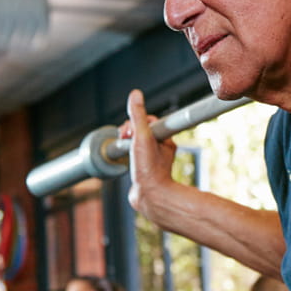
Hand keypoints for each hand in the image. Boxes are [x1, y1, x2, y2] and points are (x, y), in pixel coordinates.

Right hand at [121, 89, 179, 215]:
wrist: (148, 197)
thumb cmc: (148, 168)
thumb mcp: (141, 136)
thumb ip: (137, 115)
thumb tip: (135, 94)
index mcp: (165, 140)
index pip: (149, 121)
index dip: (136, 122)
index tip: (130, 130)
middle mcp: (161, 148)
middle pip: (141, 131)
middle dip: (130, 132)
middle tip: (126, 139)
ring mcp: (152, 159)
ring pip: (136, 142)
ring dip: (127, 143)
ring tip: (126, 151)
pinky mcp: (144, 169)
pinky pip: (133, 155)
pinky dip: (127, 155)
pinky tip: (126, 161)